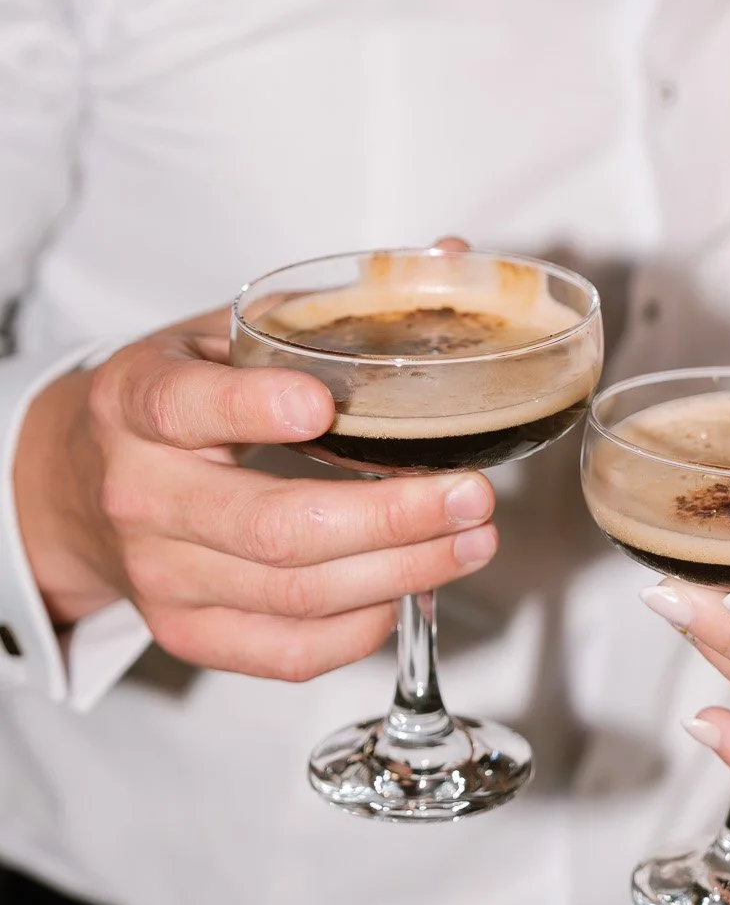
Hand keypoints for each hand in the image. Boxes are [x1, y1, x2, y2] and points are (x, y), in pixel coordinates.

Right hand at [14, 304, 497, 681]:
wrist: (81, 484)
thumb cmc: (175, 399)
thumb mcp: (221, 333)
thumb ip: (326, 302)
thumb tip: (453, 252)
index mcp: (139, 400)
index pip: (185, 406)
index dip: (253, 408)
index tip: (323, 405)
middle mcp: (142, 494)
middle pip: (273, 525)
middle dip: (390, 517)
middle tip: (471, 495)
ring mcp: (160, 575)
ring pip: (293, 593)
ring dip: (401, 572)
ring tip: (472, 540)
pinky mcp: (186, 632)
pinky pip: (285, 652)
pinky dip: (361, 630)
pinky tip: (410, 589)